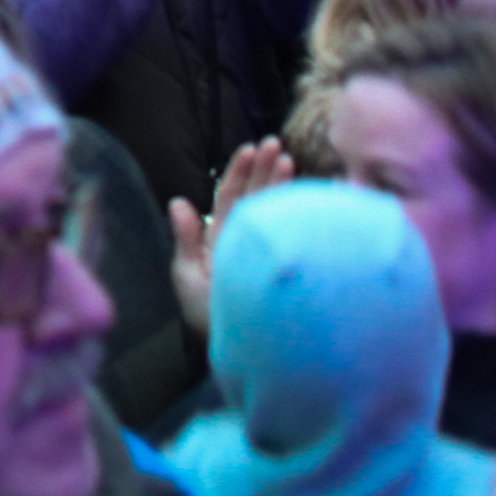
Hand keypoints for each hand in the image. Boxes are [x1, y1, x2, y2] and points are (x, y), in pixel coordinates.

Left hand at [168, 139, 297, 337]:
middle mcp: (247, 239)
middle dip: (265, 170)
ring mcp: (269, 251)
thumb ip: (185, 239)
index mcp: (223, 237)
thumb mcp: (189, 277)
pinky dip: (305, 212)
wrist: (243, 351)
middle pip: (257, 197)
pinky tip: (317, 196)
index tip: (250, 149)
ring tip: (290, 161)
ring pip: (276, 210)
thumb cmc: (210, 316)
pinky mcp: (289, 265)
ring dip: (282, 185)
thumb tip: (178, 200)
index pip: (231, 198)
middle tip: (275, 144)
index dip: (239, 173)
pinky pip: (297, 234)